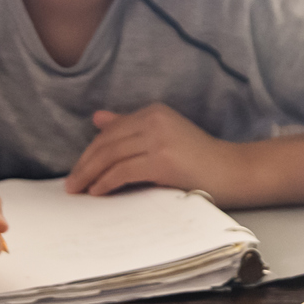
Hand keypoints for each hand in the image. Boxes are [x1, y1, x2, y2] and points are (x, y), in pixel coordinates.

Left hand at [65, 105, 248, 200]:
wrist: (233, 171)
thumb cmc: (200, 160)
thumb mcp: (164, 135)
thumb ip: (131, 127)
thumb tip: (98, 119)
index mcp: (153, 112)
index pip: (110, 132)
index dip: (90, 152)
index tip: (78, 170)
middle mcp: (154, 120)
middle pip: (107, 142)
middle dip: (85, 164)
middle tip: (71, 184)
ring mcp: (158, 138)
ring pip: (111, 156)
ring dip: (90, 175)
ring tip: (79, 190)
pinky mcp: (162, 159)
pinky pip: (123, 171)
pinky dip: (106, 182)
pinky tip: (98, 192)